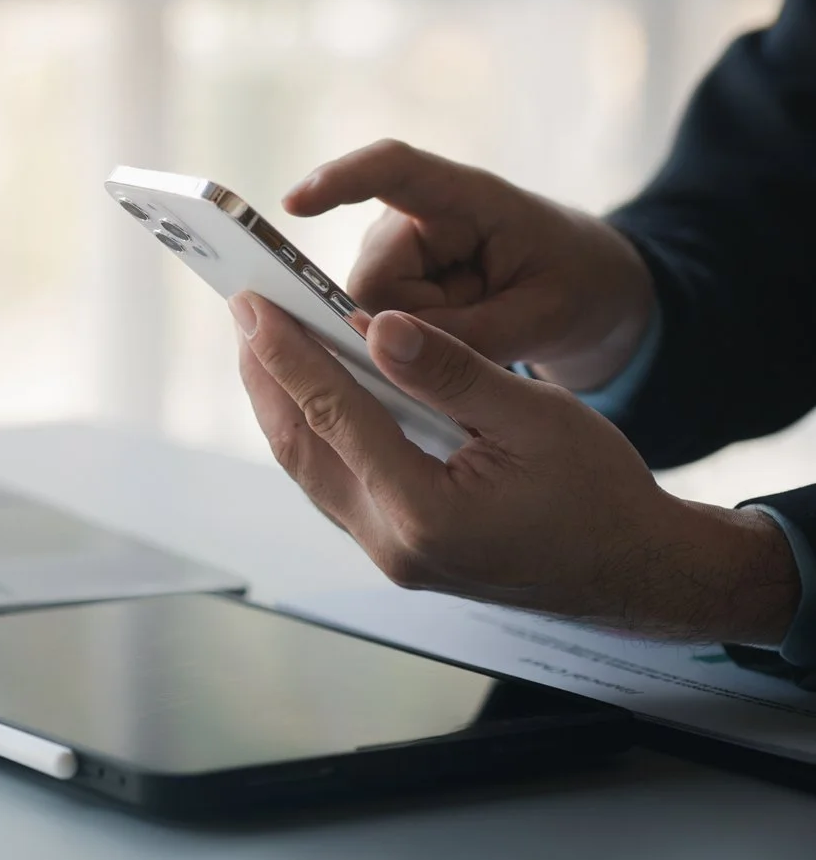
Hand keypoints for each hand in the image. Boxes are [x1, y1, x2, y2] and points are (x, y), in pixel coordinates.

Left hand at [231, 291, 798, 640]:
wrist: (631, 571)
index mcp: (426, 512)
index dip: (287, 354)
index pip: (334, 416)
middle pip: (301, 446)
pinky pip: (333, 484)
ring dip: (282, 404)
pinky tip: (309, 393)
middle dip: (266, 375)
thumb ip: (452, 372)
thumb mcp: (537, 417)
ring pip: (309, 469)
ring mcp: (388, 553)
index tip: (252, 303)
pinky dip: (315, 433)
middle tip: (244, 311)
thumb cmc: (599, 493)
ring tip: (264, 342)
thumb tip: (379, 327)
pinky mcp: (395, 549)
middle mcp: (392, 542)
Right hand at [284, 139, 654, 390]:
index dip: (340, 181)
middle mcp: (415, 214)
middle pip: (371, 281)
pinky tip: (457, 327)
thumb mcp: (538, 319)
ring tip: (479, 321)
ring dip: (418, 335)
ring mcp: (395, 246)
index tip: (294, 204)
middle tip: (483, 326)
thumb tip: (375, 339)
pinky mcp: (387, 276)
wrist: (586, 287)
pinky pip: (374, 324)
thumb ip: (461, 337)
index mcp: (467, 197)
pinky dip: (413, 340)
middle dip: (413, 323)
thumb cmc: (572, 286)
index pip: (393, 170)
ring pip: (368, 311)